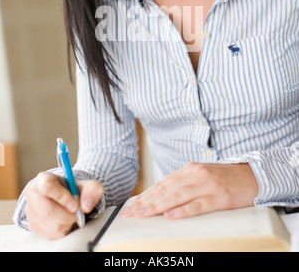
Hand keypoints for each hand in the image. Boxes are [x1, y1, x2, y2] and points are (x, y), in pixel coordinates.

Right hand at [24, 172, 103, 238]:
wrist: (67, 199)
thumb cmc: (74, 190)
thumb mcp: (87, 185)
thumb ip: (92, 190)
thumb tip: (86, 205)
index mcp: (43, 179)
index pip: (47, 186)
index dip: (62, 197)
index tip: (75, 205)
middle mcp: (33, 193)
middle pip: (47, 209)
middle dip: (66, 214)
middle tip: (76, 213)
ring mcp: (31, 210)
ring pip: (50, 223)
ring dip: (66, 222)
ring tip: (70, 215)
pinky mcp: (33, 224)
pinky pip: (49, 233)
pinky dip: (62, 229)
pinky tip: (64, 221)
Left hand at [120, 163, 258, 219]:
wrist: (253, 176)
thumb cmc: (226, 178)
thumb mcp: (202, 176)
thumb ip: (184, 183)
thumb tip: (162, 196)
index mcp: (190, 169)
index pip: (162, 184)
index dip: (146, 195)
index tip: (132, 205)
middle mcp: (196, 174)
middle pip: (166, 190)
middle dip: (146, 202)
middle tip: (130, 213)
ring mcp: (207, 185)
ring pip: (177, 196)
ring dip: (157, 206)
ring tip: (143, 214)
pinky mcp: (219, 197)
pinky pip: (198, 205)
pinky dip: (183, 211)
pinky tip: (170, 216)